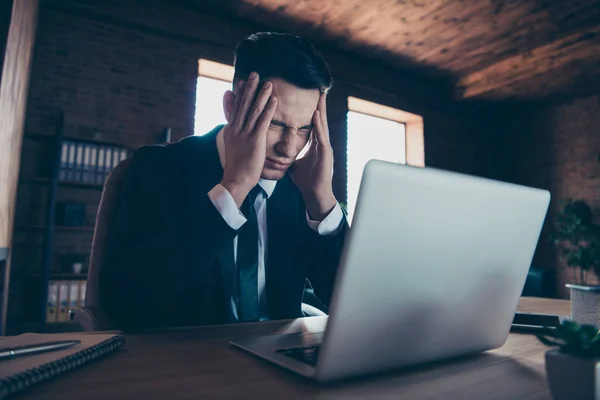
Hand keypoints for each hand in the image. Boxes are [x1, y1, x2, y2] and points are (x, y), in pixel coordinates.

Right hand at [221, 72, 276, 206]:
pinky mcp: (255, 140)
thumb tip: (233, 128)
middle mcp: (236, 129)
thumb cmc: (237, 167)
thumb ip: (234, 135)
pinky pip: (263, 121)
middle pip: (244, 104)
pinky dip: (269, 109)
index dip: (240, 94)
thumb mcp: (232, 147)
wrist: (236, 180)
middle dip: (250, 88)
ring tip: (268, 82)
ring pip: (254, 109)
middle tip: (255, 74)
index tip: (243, 81)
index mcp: (231, 130)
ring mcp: (245, 133)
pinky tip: (274, 99)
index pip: (236, 108)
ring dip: (261, 94)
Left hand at [289, 92, 336, 220]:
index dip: (312, 110)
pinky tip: (316, 114)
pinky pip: (322, 136)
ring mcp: (325, 148)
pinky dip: (319, 125)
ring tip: (320, 96)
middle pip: (320, 120)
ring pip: (323, 125)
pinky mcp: (326, 154)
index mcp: (315, 144)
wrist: (314, 194)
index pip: (313, 124)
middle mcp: (322, 143)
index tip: (309, 97)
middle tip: (319, 89)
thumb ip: (289, 154)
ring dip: (322, 110)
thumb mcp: (295, 163)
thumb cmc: (306, 180)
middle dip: (320, 105)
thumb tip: (278, 149)